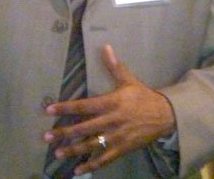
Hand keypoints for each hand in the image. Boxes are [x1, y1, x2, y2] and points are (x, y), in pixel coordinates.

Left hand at [44, 44, 175, 174]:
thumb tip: (105, 47)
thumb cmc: (143, 97)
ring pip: (92, 145)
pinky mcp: (123, 148)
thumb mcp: (129, 80)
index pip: (85, 105)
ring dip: (74, 150)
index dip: (67, 108)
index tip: (49, 110)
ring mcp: (117, 137)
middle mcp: (112, 121)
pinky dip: (92, 165)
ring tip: (58, 153)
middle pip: (85, 128)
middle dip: (65, 132)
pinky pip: (105, 158)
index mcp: (112, 103)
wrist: (165, 115)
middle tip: (48, 136)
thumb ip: (115, 66)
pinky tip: (78, 170)